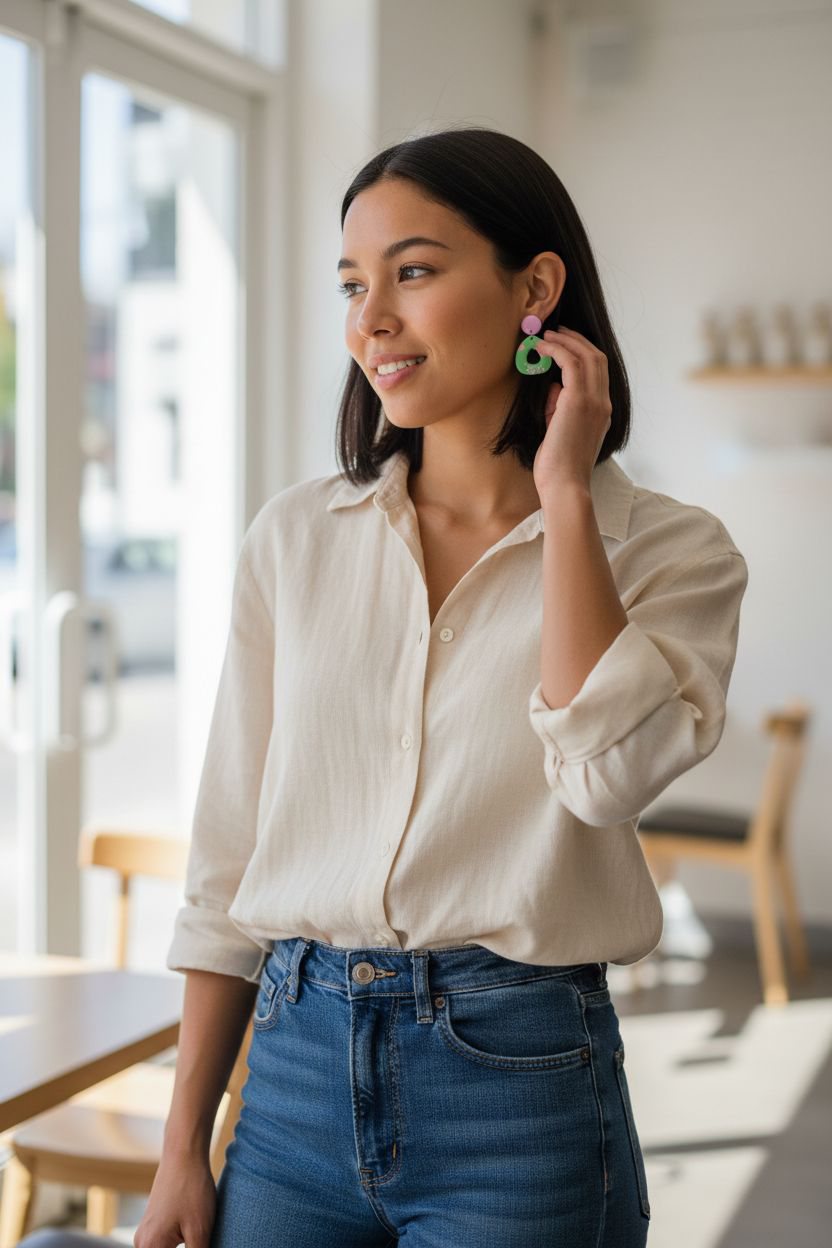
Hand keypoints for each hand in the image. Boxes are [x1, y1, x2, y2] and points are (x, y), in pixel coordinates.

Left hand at [531, 327, 612, 497]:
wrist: (565, 486)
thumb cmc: (558, 467)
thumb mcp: (560, 430)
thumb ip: (559, 407)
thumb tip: (553, 386)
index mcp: (602, 411)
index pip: (599, 372)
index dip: (583, 352)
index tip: (565, 343)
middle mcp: (603, 403)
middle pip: (597, 357)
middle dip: (576, 340)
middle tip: (557, 331)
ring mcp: (595, 402)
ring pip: (587, 356)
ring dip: (565, 341)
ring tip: (547, 335)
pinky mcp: (579, 402)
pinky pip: (571, 363)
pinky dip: (557, 350)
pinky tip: (542, 348)